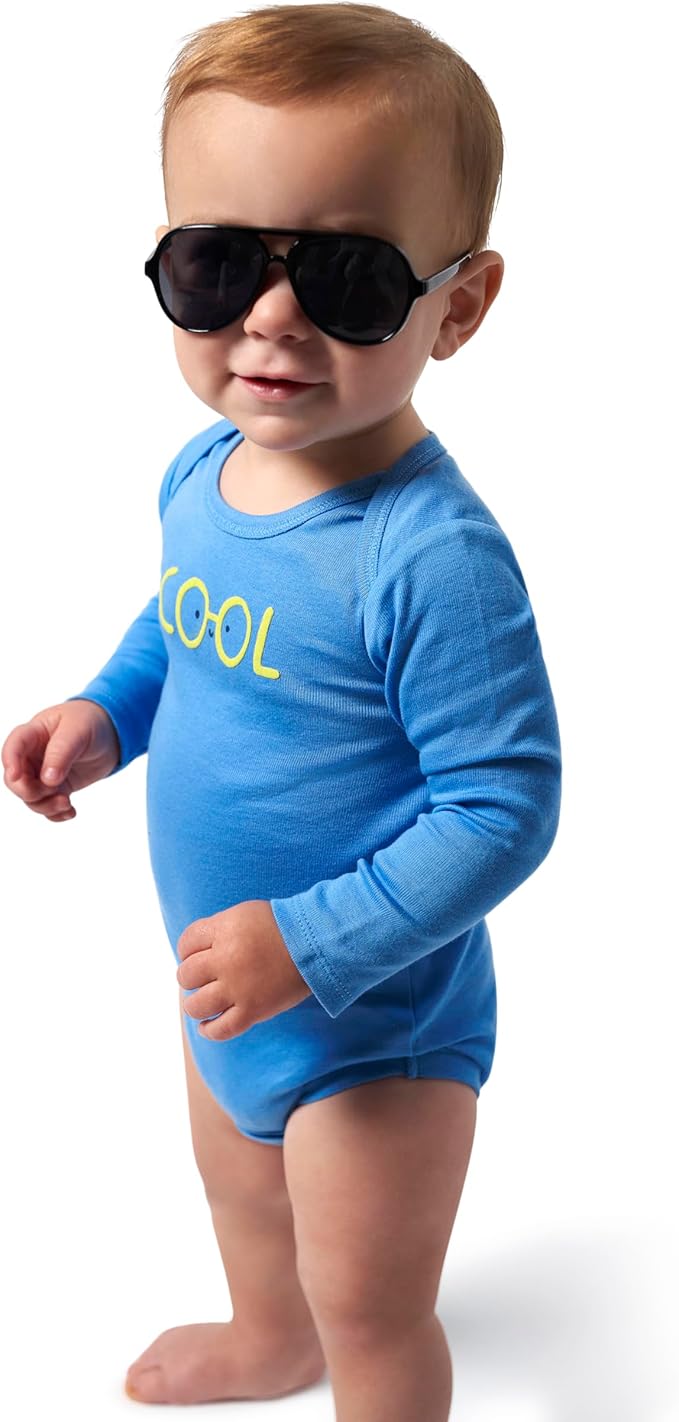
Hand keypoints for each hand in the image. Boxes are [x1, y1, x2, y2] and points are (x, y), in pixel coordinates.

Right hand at [2, 699, 120, 821]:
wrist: (109, 733)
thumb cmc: (90, 722)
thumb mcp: (78, 731)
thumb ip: (61, 753)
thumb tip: (47, 780)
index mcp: (34, 734)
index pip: (14, 747)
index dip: (10, 762)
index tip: (15, 776)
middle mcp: (33, 755)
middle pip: (16, 780)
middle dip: (30, 791)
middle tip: (54, 791)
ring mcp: (43, 773)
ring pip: (30, 797)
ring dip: (45, 805)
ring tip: (66, 803)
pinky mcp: (57, 787)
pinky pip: (47, 806)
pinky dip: (56, 814)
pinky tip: (70, 812)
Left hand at [176, 899, 312, 1039]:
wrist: (317, 943)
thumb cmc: (281, 927)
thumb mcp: (244, 914)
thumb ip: (218, 930)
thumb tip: (193, 953)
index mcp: (225, 929)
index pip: (186, 943)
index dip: (187, 950)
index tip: (196, 955)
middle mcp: (227, 958)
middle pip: (186, 975)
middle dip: (190, 977)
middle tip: (203, 978)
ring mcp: (239, 987)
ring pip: (196, 1005)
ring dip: (195, 1005)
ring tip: (203, 1002)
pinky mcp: (253, 1011)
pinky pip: (220, 1029)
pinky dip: (209, 1030)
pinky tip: (207, 1026)